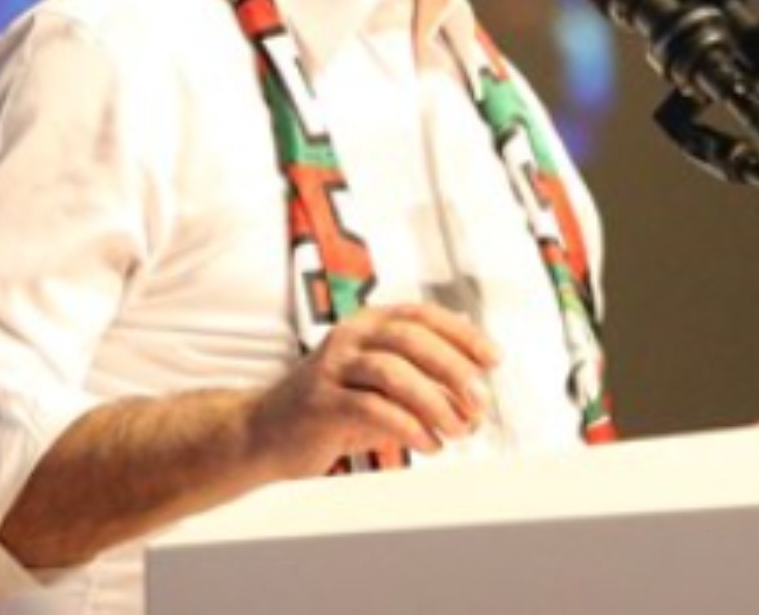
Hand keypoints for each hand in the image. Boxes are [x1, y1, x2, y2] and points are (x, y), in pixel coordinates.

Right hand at [246, 302, 500, 478]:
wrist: (266, 433)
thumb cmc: (332, 408)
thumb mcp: (381, 388)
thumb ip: (424, 385)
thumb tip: (475, 398)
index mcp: (368, 323)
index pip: (422, 315)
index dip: (461, 333)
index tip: (493, 359)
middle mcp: (350, 336)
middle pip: (411, 338)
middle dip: (454, 369)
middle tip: (481, 400)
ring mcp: (332, 367)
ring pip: (393, 371)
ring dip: (435, 401)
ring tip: (458, 429)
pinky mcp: (320, 402)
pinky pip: (371, 408)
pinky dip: (408, 426)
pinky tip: (428, 444)